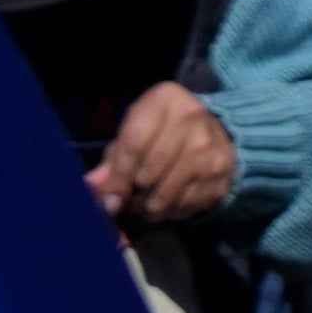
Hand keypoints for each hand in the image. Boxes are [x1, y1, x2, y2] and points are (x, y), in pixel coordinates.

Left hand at [88, 81, 239, 223]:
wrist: (213, 131)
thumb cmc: (162, 131)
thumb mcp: (135, 132)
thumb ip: (112, 160)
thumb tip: (91, 186)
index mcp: (165, 99)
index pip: (133, 145)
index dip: (117, 178)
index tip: (110, 199)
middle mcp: (192, 117)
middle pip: (148, 174)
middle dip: (131, 196)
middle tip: (127, 201)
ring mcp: (209, 145)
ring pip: (164, 196)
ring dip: (148, 208)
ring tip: (144, 204)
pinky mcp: (220, 172)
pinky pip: (183, 207)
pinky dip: (169, 213)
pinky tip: (167, 203)